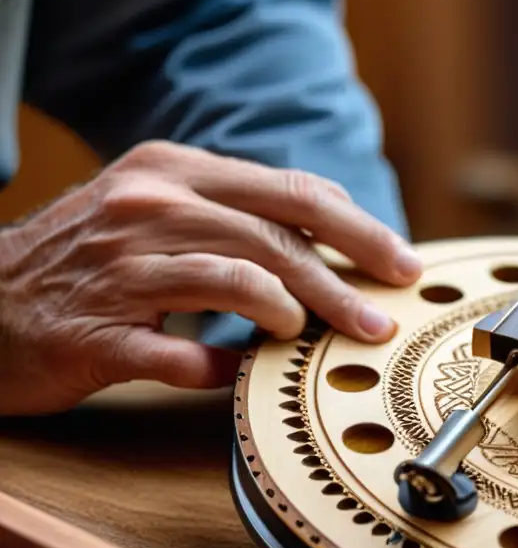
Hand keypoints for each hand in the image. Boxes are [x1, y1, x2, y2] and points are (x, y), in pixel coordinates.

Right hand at [0, 141, 421, 414]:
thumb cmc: (88, 260)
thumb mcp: (158, 210)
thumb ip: (236, 217)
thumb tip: (331, 241)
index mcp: (173, 171)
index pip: (291, 192)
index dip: (357, 229)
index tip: (398, 263)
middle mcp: (147, 207)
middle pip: (276, 238)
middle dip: (343, 280)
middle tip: (382, 318)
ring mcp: (118, 269)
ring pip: (237, 281)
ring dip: (290, 313)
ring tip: (305, 335)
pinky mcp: (93, 332)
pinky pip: (177, 353)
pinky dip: (220, 367)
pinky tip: (238, 375)